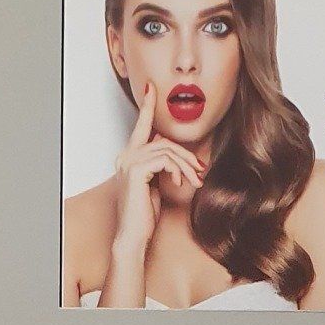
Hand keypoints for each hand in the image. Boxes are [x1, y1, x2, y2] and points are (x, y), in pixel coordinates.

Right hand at [113, 84, 202, 254]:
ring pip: (167, 150)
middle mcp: (125, 156)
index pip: (141, 127)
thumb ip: (159, 166)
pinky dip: (177, 170)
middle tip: (199, 169)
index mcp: (128, 157)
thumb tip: (172, 153)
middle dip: (185, 154)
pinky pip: (165, 160)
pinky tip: (181, 184)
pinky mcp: (136, 170)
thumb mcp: (155, 185)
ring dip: (186, 166)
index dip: (147, 106)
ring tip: (195, 181)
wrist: (134, 236)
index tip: (151, 88)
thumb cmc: (144, 216)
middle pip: (163, 141)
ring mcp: (128, 162)